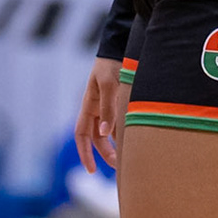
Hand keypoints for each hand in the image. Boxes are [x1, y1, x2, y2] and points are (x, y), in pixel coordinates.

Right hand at [74, 56, 121, 172]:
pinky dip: (125, 133)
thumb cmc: (111, 65)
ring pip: (109, 132)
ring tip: (130, 158)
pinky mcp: (119, 103)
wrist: (121, 47)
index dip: (84, 153)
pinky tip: (136, 141)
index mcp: (88, 105)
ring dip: (117, 145)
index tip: (91, 170)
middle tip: (119, 167)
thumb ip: (108, 108)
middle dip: (105, 154)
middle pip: (97, 138)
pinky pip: (120, 123)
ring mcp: (108, 107)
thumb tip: (104, 134)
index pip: (81, 135)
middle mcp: (96, 109)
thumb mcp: (108, 85)